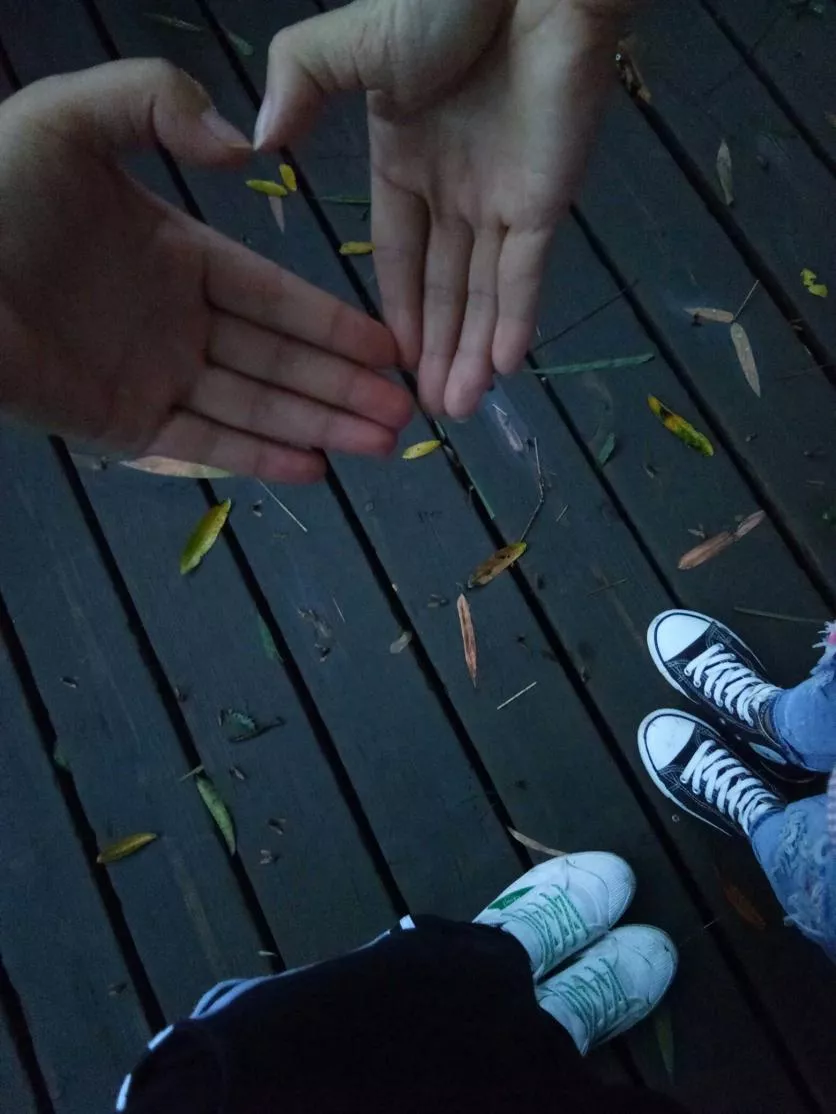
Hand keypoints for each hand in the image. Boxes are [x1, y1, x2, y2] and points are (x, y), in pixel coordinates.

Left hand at [0, 60, 411, 481]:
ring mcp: (153, 378)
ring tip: (380, 442)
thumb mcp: (75, 118)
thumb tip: (244, 151)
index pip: (274, 297)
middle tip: (405, 410)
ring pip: (255, 406)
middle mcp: (178, 323)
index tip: (389, 347)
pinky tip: (312, 464)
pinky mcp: (123, 426)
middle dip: (344, 387)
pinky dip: (258, 455)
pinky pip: (204, 442)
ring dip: (318, 424)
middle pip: (279, 361)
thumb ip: (160, 105)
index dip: (333, 324)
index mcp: (179, 255)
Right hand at [258, 0, 632, 416]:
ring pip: (483, 293)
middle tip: (424, 413)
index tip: (386, 361)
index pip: (397, 253)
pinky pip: (527, 272)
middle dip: (433, 349)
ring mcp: (504, 199)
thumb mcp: (351, 40)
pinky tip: (500, 368)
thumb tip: (256, 142)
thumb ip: (301, 82)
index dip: (393, 308)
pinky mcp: (548, 198)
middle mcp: (455, 192)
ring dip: (471, 351)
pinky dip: (515, 319)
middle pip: (441, 288)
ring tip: (458, 408)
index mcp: (405, 161)